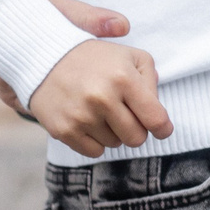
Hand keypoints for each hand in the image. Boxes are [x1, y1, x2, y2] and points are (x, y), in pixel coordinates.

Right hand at [28, 39, 171, 156]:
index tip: (163, 130)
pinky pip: (94, 152)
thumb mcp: (130, 56)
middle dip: (137, 129)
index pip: (155, 119)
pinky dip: (95, 141)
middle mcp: (102, 98)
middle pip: (137, 138)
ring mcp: (81, 116)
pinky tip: (88, 121)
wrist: (45, 58)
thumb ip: (151, 81)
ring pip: (115, 145)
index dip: (163, 129)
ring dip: (113, 132)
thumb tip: (158, 114)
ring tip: (101, 111)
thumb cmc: (96, 58)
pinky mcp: (63, 130)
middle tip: (126, 115)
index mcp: (123, 78)